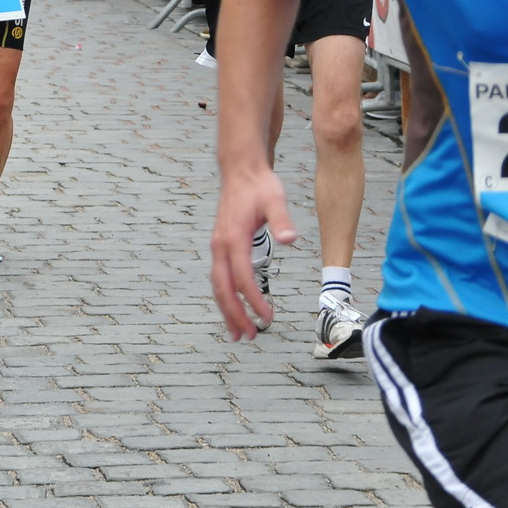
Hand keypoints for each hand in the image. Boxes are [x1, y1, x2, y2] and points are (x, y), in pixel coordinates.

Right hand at [210, 167, 297, 339]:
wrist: (240, 170)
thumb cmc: (259, 185)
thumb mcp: (275, 199)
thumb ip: (281, 220)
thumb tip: (290, 239)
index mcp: (233, 238)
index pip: (242, 278)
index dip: (253, 301)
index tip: (267, 317)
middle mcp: (220, 246)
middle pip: (223, 288)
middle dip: (234, 315)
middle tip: (247, 337)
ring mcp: (217, 246)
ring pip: (217, 286)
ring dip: (227, 310)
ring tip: (238, 332)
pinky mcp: (220, 246)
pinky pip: (219, 277)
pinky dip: (225, 296)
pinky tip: (234, 307)